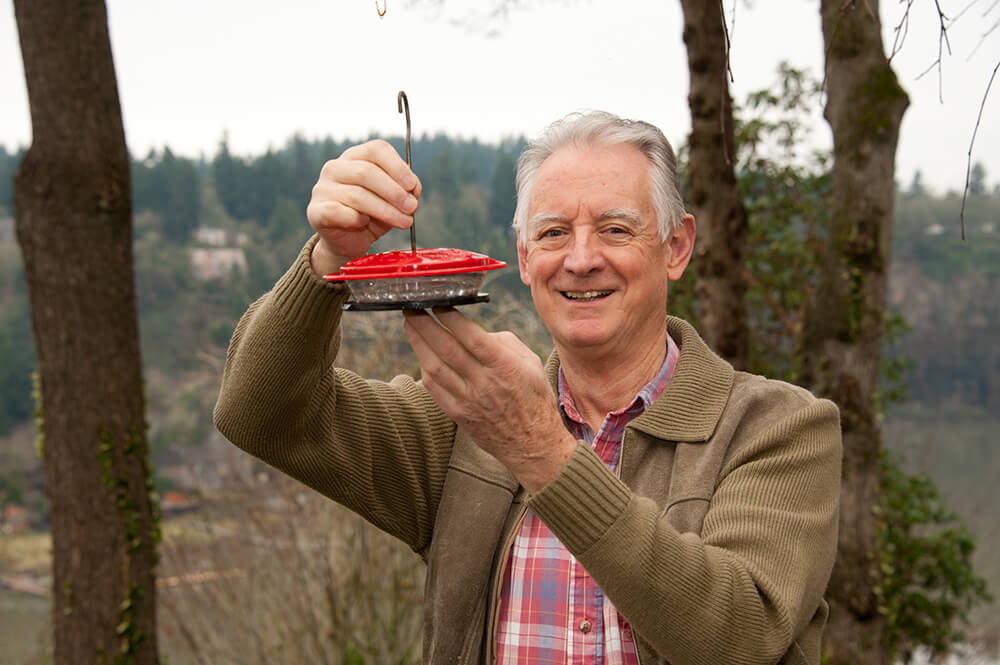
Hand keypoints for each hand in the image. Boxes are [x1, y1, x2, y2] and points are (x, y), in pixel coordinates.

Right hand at [305, 140, 421, 274]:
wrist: (348, 241)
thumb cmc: (371, 215)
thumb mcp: (392, 199)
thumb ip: (404, 190)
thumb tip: (413, 189)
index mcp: (354, 157)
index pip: (376, 150)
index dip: (397, 167)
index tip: (412, 186)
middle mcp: (335, 168)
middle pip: (367, 172)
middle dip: (394, 192)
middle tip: (412, 208)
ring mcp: (322, 188)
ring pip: (357, 195)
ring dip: (386, 210)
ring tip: (404, 222)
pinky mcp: (316, 210)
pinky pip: (338, 212)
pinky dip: (355, 218)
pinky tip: (365, 222)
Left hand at [402, 308, 577, 492]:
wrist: (532, 444)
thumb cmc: (534, 398)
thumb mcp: (531, 362)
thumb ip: (503, 342)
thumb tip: (475, 332)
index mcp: (504, 366)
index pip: (471, 336)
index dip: (450, 317)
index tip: (438, 302)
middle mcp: (483, 382)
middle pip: (446, 348)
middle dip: (425, 324)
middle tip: (412, 308)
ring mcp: (467, 400)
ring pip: (434, 367)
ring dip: (418, 343)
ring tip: (410, 325)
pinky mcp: (457, 414)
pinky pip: (433, 388)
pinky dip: (424, 367)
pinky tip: (421, 354)